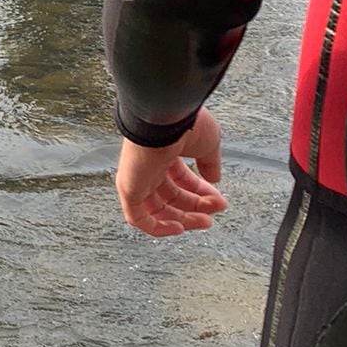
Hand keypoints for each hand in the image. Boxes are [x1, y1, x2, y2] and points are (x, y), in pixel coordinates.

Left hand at [115, 108, 226, 238]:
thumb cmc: (184, 123)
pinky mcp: (127, 188)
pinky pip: (138, 217)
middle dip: (196, 207)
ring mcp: (136, 177)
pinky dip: (158, 227)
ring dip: (183, 218)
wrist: (166, 118)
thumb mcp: (207, 144)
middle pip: (171, 195)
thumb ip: (210, 163)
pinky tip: (179, 228)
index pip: (181, 179)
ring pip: (157, 209)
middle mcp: (148, 165)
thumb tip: (215, 180)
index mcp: (164, 151)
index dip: (201, 192)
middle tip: (213, 213)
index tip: (219, 200)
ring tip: (205, 221)